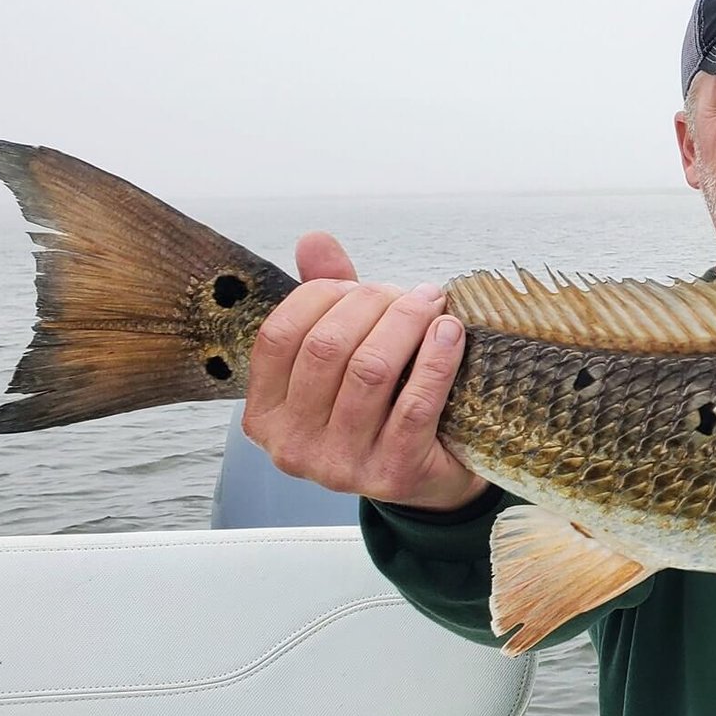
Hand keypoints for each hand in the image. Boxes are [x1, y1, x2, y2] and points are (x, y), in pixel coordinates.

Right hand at [241, 231, 488, 511]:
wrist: (429, 475)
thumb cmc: (381, 406)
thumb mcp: (344, 355)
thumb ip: (324, 299)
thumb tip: (314, 240)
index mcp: (265, 413)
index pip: (280, 335)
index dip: (323, 296)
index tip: (361, 285)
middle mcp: (291, 445)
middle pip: (327, 347)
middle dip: (372, 304)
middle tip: (408, 293)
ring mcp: (339, 466)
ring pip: (370, 371)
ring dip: (407, 323)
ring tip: (432, 303)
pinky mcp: (392, 474)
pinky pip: (415, 403)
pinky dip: (436, 358)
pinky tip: (450, 332)